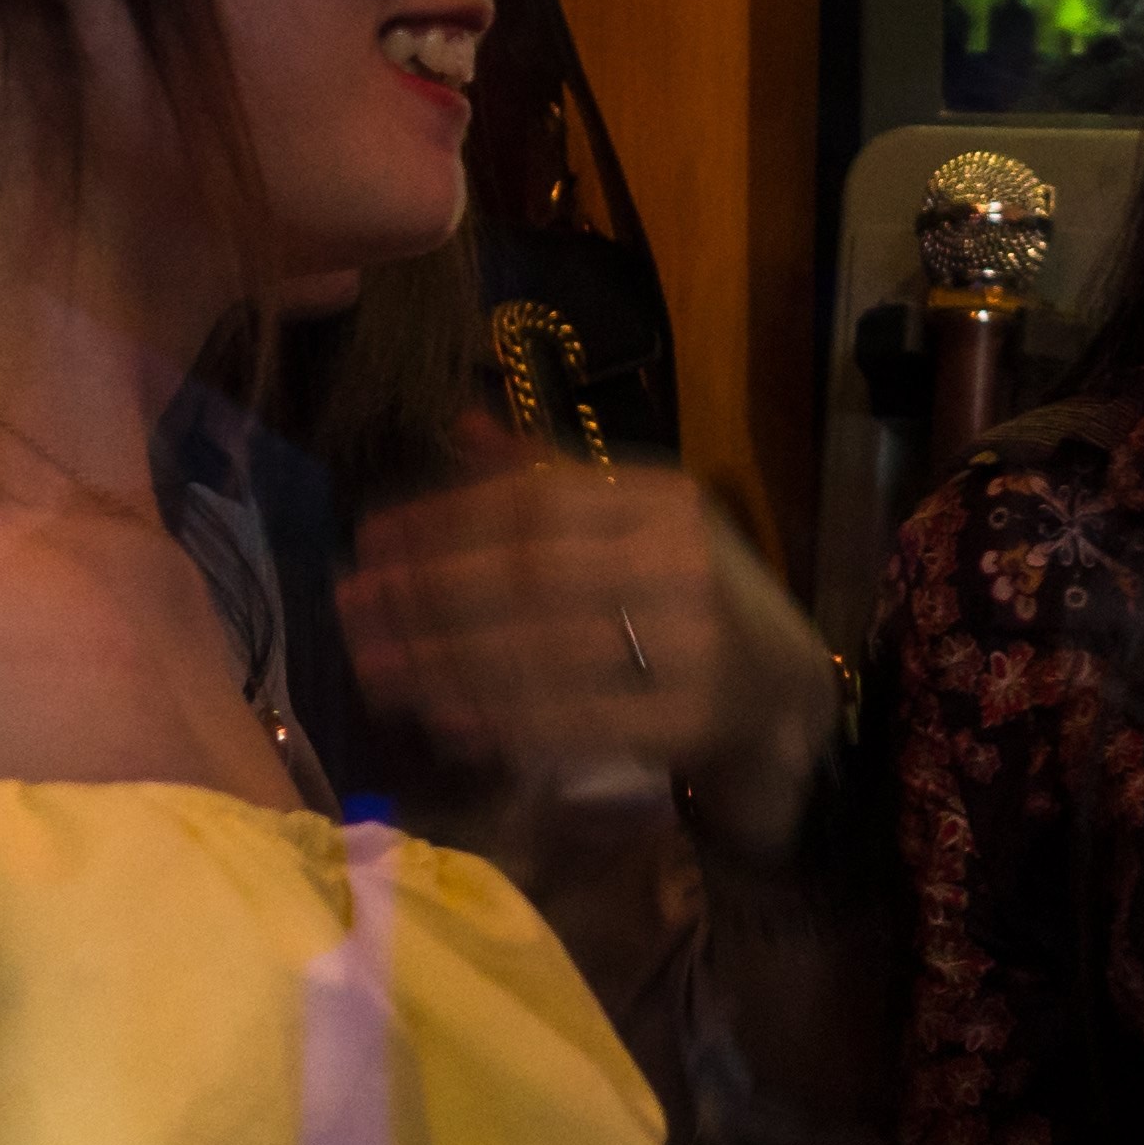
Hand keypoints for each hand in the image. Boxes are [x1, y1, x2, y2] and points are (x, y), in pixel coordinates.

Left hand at [342, 443, 840, 863]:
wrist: (790, 701)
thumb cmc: (693, 605)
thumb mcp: (638, 528)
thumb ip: (552, 482)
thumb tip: (461, 423)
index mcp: (669, 500)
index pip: (538, 501)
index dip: (445, 518)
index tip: (372, 538)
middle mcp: (687, 563)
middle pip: (531, 573)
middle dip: (428, 591)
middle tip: (353, 606)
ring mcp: (696, 645)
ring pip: (543, 649)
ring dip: (445, 660)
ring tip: (375, 667)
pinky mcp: (693, 720)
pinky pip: (575, 720)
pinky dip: (499, 718)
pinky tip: (442, 716)